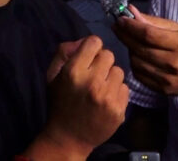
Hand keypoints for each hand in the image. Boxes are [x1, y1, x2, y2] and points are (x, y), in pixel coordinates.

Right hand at [40, 35, 129, 157]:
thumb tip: (83, 41)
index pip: (94, 42)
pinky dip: (117, 92)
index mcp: (73, 72)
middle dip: (101, 62)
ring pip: (119, 71)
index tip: (88, 57)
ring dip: (110, 77)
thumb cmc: (60, 103)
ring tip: (100, 88)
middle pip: (109, 54)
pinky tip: (106, 100)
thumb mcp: (52, 75)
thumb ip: (64, 52)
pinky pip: (125, 88)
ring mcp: (108, 97)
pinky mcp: (119, 110)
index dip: (91, 48)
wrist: (68, 138)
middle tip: (94, 74)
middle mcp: (92, 82)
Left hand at [114, 5, 177, 96]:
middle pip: (140, 48)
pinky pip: (139, 75)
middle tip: (117, 26)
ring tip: (130, 41)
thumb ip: (154, 22)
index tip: (120, 19)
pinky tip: (136, 55)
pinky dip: (134, 63)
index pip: (148, 35)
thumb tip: (131, 11)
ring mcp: (167, 79)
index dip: (131, 26)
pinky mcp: (162, 90)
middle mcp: (173, 64)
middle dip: (124, 35)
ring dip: (129, 49)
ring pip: (136, 62)